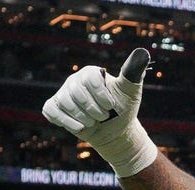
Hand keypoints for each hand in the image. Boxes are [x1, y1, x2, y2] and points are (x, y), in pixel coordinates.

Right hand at [42, 48, 156, 176]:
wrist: (115, 132)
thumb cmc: (123, 109)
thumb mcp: (131, 91)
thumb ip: (133, 72)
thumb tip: (142, 52)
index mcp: (91, 73)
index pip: (89, 78)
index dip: (101, 95)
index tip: (111, 106)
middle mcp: (74, 81)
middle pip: (76, 92)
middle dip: (93, 109)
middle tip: (104, 116)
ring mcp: (63, 94)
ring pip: (65, 102)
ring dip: (84, 118)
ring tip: (94, 122)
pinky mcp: (55, 107)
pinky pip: (52, 111)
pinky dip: (66, 121)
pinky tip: (80, 127)